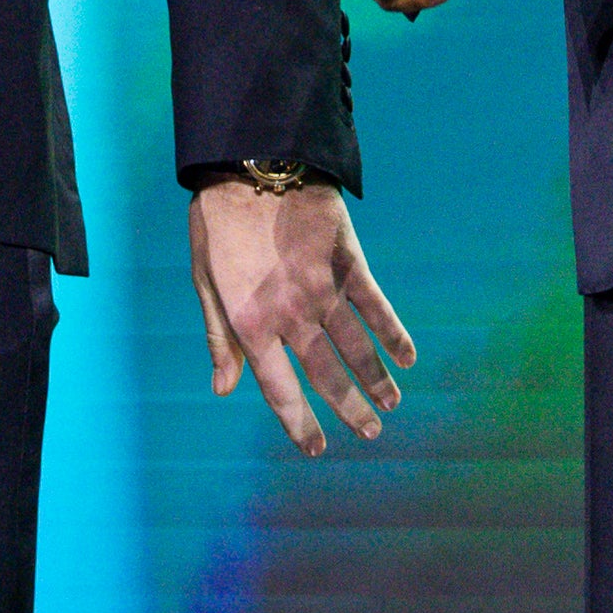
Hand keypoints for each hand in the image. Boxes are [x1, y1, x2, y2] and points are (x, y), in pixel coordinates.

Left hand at [186, 177, 415, 453]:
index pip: (279, 389)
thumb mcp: (204, 282)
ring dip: (375, 379)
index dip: (299, 423)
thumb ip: (220, 337)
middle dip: (349, 408)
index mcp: (250, 324)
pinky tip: (407, 356)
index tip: (316, 448)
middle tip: (369, 434)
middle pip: (326, 374)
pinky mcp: (346, 262)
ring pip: (355, 346)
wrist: (251, 165)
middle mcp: (289, 316)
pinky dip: (392, 332)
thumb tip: (224, 388)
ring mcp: (322, 290)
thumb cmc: (218, 224)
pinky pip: (374, 304)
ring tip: (392, 404)